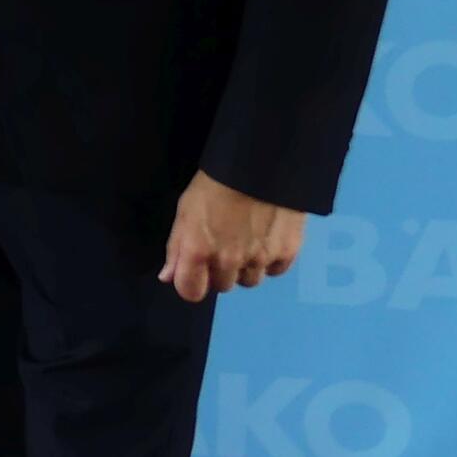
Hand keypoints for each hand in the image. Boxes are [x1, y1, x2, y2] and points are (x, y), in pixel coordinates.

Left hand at [159, 170, 306, 303]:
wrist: (259, 164)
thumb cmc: (213, 185)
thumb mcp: (185, 211)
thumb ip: (176, 248)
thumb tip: (168, 277)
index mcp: (198, 251)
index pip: (191, 292)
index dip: (191, 283)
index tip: (196, 271)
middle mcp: (228, 261)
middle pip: (222, 286)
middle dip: (220, 271)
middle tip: (224, 245)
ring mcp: (260, 259)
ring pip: (250, 281)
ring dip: (246, 267)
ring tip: (247, 239)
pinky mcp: (287, 252)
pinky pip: (276, 270)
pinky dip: (271, 261)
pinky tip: (267, 240)